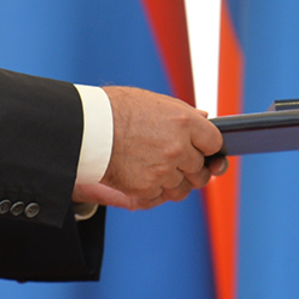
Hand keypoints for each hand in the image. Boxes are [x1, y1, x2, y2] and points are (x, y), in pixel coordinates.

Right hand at [83, 86, 224, 209]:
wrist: (84, 128)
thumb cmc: (115, 109)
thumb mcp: (153, 102)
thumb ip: (183, 113)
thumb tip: (204, 118)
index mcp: (184, 122)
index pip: (214, 142)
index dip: (209, 147)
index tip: (203, 149)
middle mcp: (178, 148)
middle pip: (200, 169)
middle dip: (193, 168)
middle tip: (183, 165)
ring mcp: (163, 171)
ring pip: (183, 188)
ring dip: (175, 183)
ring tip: (162, 173)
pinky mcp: (146, 189)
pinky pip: (160, 197)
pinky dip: (155, 191)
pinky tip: (144, 178)